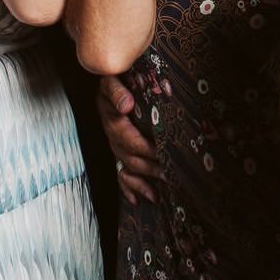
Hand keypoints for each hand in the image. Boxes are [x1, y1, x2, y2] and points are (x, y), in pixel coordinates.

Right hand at [97, 76, 161, 203]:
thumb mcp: (111, 81)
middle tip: (170, 176)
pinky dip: (128, 188)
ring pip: (128, 169)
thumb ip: (116, 92)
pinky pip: (121, 174)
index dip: (148, 150)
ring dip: (142, 183)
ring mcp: (116, 146)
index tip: (164, 154)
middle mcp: (113, 136)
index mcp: (113, 120)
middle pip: (132, 159)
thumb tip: (126, 105)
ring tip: (158, 194)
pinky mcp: (120, 150)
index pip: (131, 141)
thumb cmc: (115, 79)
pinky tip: (137, 200)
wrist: (109, 81)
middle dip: (151, 170)